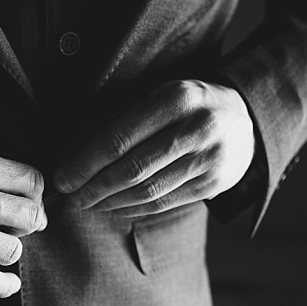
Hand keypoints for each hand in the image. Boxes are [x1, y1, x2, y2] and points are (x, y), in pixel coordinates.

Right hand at [0, 143, 46, 297]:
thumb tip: (5, 184)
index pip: (32, 181)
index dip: (33, 196)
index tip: (25, 205)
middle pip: (30, 217)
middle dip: (28, 225)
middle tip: (16, 230)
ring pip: (13, 251)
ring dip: (8, 253)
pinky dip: (4, 286)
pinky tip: (5, 284)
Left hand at [53, 79, 254, 216]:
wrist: (244, 119)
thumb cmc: (186, 106)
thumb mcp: (158, 97)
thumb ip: (119, 120)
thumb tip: (71, 153)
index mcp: (176, 99)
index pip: (119, 138)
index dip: (85, 163)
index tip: (62, 178)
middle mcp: (196, 129)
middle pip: (132, 169)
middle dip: (93, 187)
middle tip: (70, 196)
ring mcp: (209, 160)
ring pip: (147, 192)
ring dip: (109, 202)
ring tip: (87, 203)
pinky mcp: (213, 185)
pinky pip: (163, 204)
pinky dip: (132, 209)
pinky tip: (112, 207)